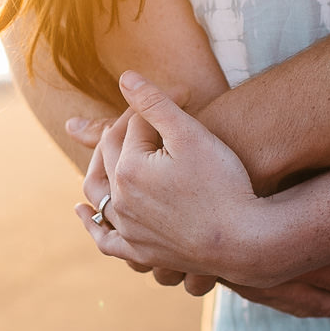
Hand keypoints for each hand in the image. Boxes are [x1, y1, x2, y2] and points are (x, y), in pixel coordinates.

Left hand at [77, 72, 264, 282]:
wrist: (245, 240)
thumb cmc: (223, 183)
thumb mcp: (191, 134)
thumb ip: (155, 103)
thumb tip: (125, 78)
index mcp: (128, 168)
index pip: (132, 126)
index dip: (154, 105)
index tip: (183, 94)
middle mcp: (120, 200)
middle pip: (112, 155)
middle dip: (126, 129)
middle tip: (142, 116)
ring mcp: (127, 229)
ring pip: (99, 194)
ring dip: (97, 169)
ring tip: (100, 153)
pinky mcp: (140, 252)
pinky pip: (107, 240)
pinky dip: (92, 224)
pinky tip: (84, 212)